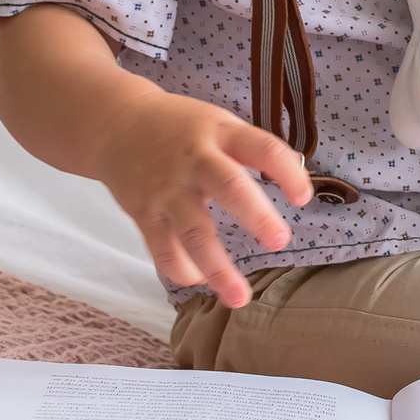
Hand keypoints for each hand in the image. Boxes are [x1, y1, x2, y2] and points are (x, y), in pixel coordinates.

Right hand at [90, 81, 308, 308]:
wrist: (115, 123)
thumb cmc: (179, 128)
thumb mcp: (218, 122)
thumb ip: (252, 149)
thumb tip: (298, 174)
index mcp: (220, 132)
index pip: (262, 148)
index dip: (287, 172)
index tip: (303, 198)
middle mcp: (193, 159)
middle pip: (228, 187)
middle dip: (257, 216)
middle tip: (280, 242)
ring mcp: (165, 188)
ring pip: (193, 232)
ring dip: (218, 268)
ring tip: (240, 297)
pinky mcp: (142, 212)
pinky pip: (162, 248)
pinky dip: (181, 269)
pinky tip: (199, 281)